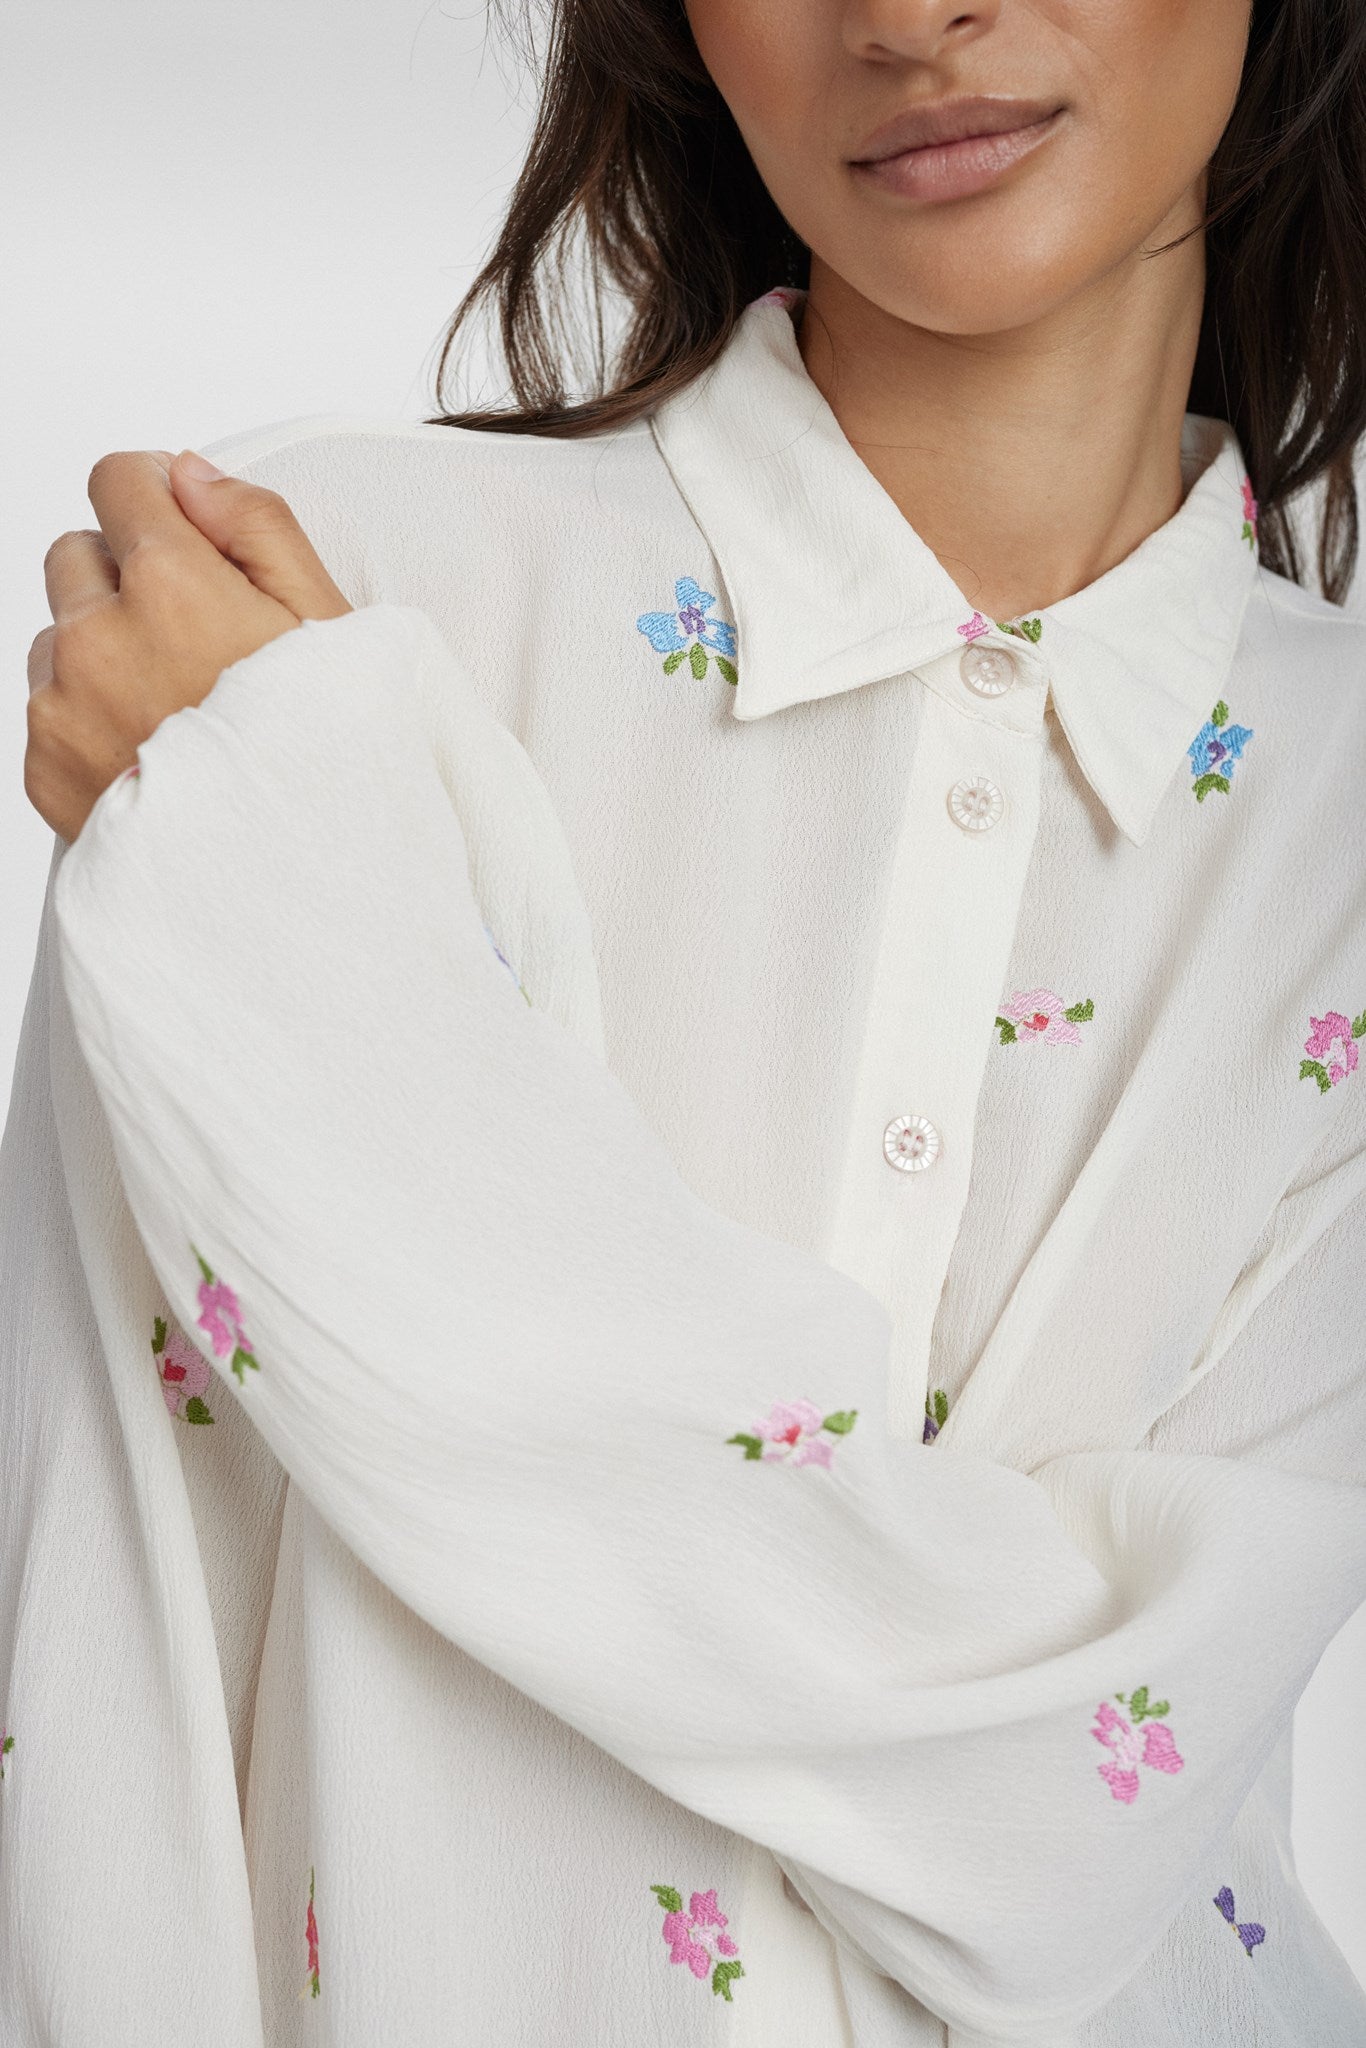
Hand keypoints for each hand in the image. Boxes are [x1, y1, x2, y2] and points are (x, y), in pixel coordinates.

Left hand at [25, 447, 352, 842]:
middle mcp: (99, 638)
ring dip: (101, 652)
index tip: (190, 536)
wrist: (294, 893)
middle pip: (75, 555)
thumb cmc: (329, 764)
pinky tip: (155, 756)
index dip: (158, 498)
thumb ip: (258, 527)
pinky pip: (46, 710)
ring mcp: (61, 707)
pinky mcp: (44, 768)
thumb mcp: (333, 627)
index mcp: (172, 587)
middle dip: (125, 577)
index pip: (118, 479)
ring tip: (176, 712)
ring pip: (56, 637)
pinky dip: (88, 721)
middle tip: (197, 641)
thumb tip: (190, 474)